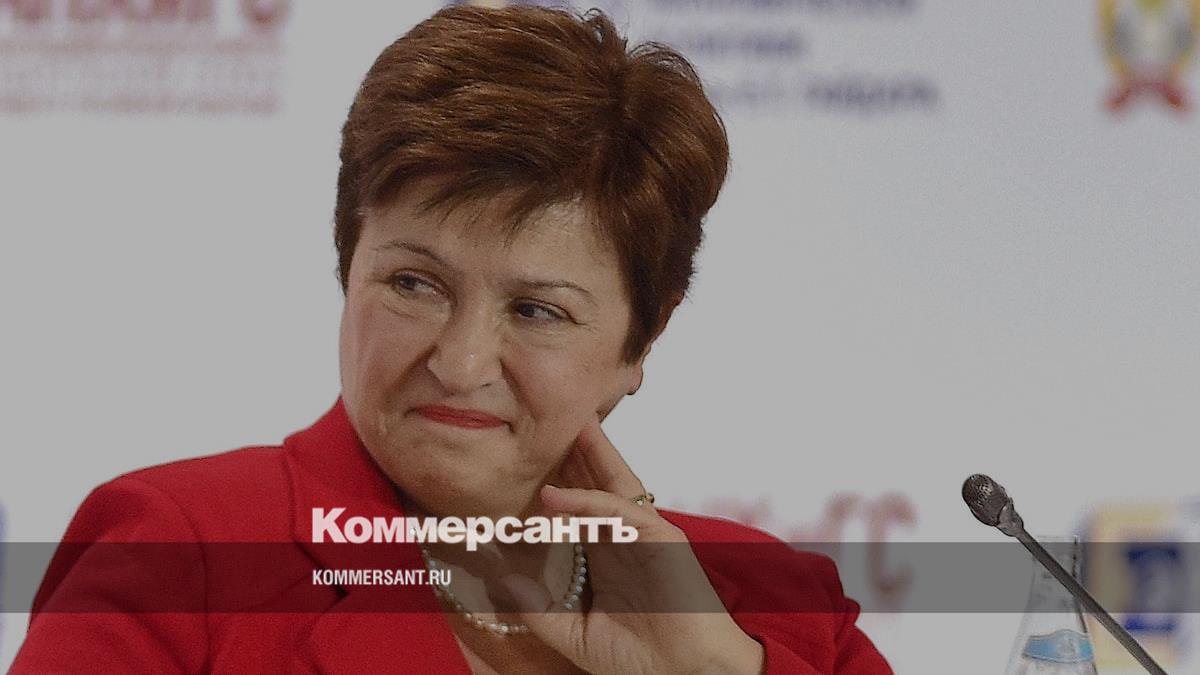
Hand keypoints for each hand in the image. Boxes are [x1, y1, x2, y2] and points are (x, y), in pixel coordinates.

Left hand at [502, 419, 764, 674]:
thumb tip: (503, 582)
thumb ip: (541, 611)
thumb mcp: (576, 636)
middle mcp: (625, 539)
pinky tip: (554, 495)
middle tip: (546, 424)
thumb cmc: (640, 660)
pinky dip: (587, 500)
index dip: (557, 483)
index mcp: (607, 557)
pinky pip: (619, 511)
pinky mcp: (661, 539)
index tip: (524, 466)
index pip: (578, 509)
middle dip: (574, 455)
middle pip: (596, 484)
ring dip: (588, 456)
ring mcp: (645, 535)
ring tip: (567, 425)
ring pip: (612, 485)